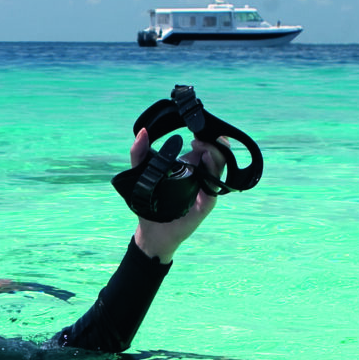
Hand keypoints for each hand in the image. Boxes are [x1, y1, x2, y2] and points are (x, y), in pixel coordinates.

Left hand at [129, 128, 228, 262]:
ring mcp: (206, 188)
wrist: (152, 231)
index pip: (204, 146)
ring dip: (215, 152)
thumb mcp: (140, 174)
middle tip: (197, 138)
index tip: (196, 128)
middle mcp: (201, 175)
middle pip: (215, 153)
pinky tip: (207, 159)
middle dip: (212, 141)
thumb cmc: (148, 203)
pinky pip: (216, 184)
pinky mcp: (207, 202)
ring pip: (219, 165)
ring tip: (202, 145)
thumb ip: (139, 153)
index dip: (204, 135)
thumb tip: (143, 131)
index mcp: (190, 166)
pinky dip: (215, 171)